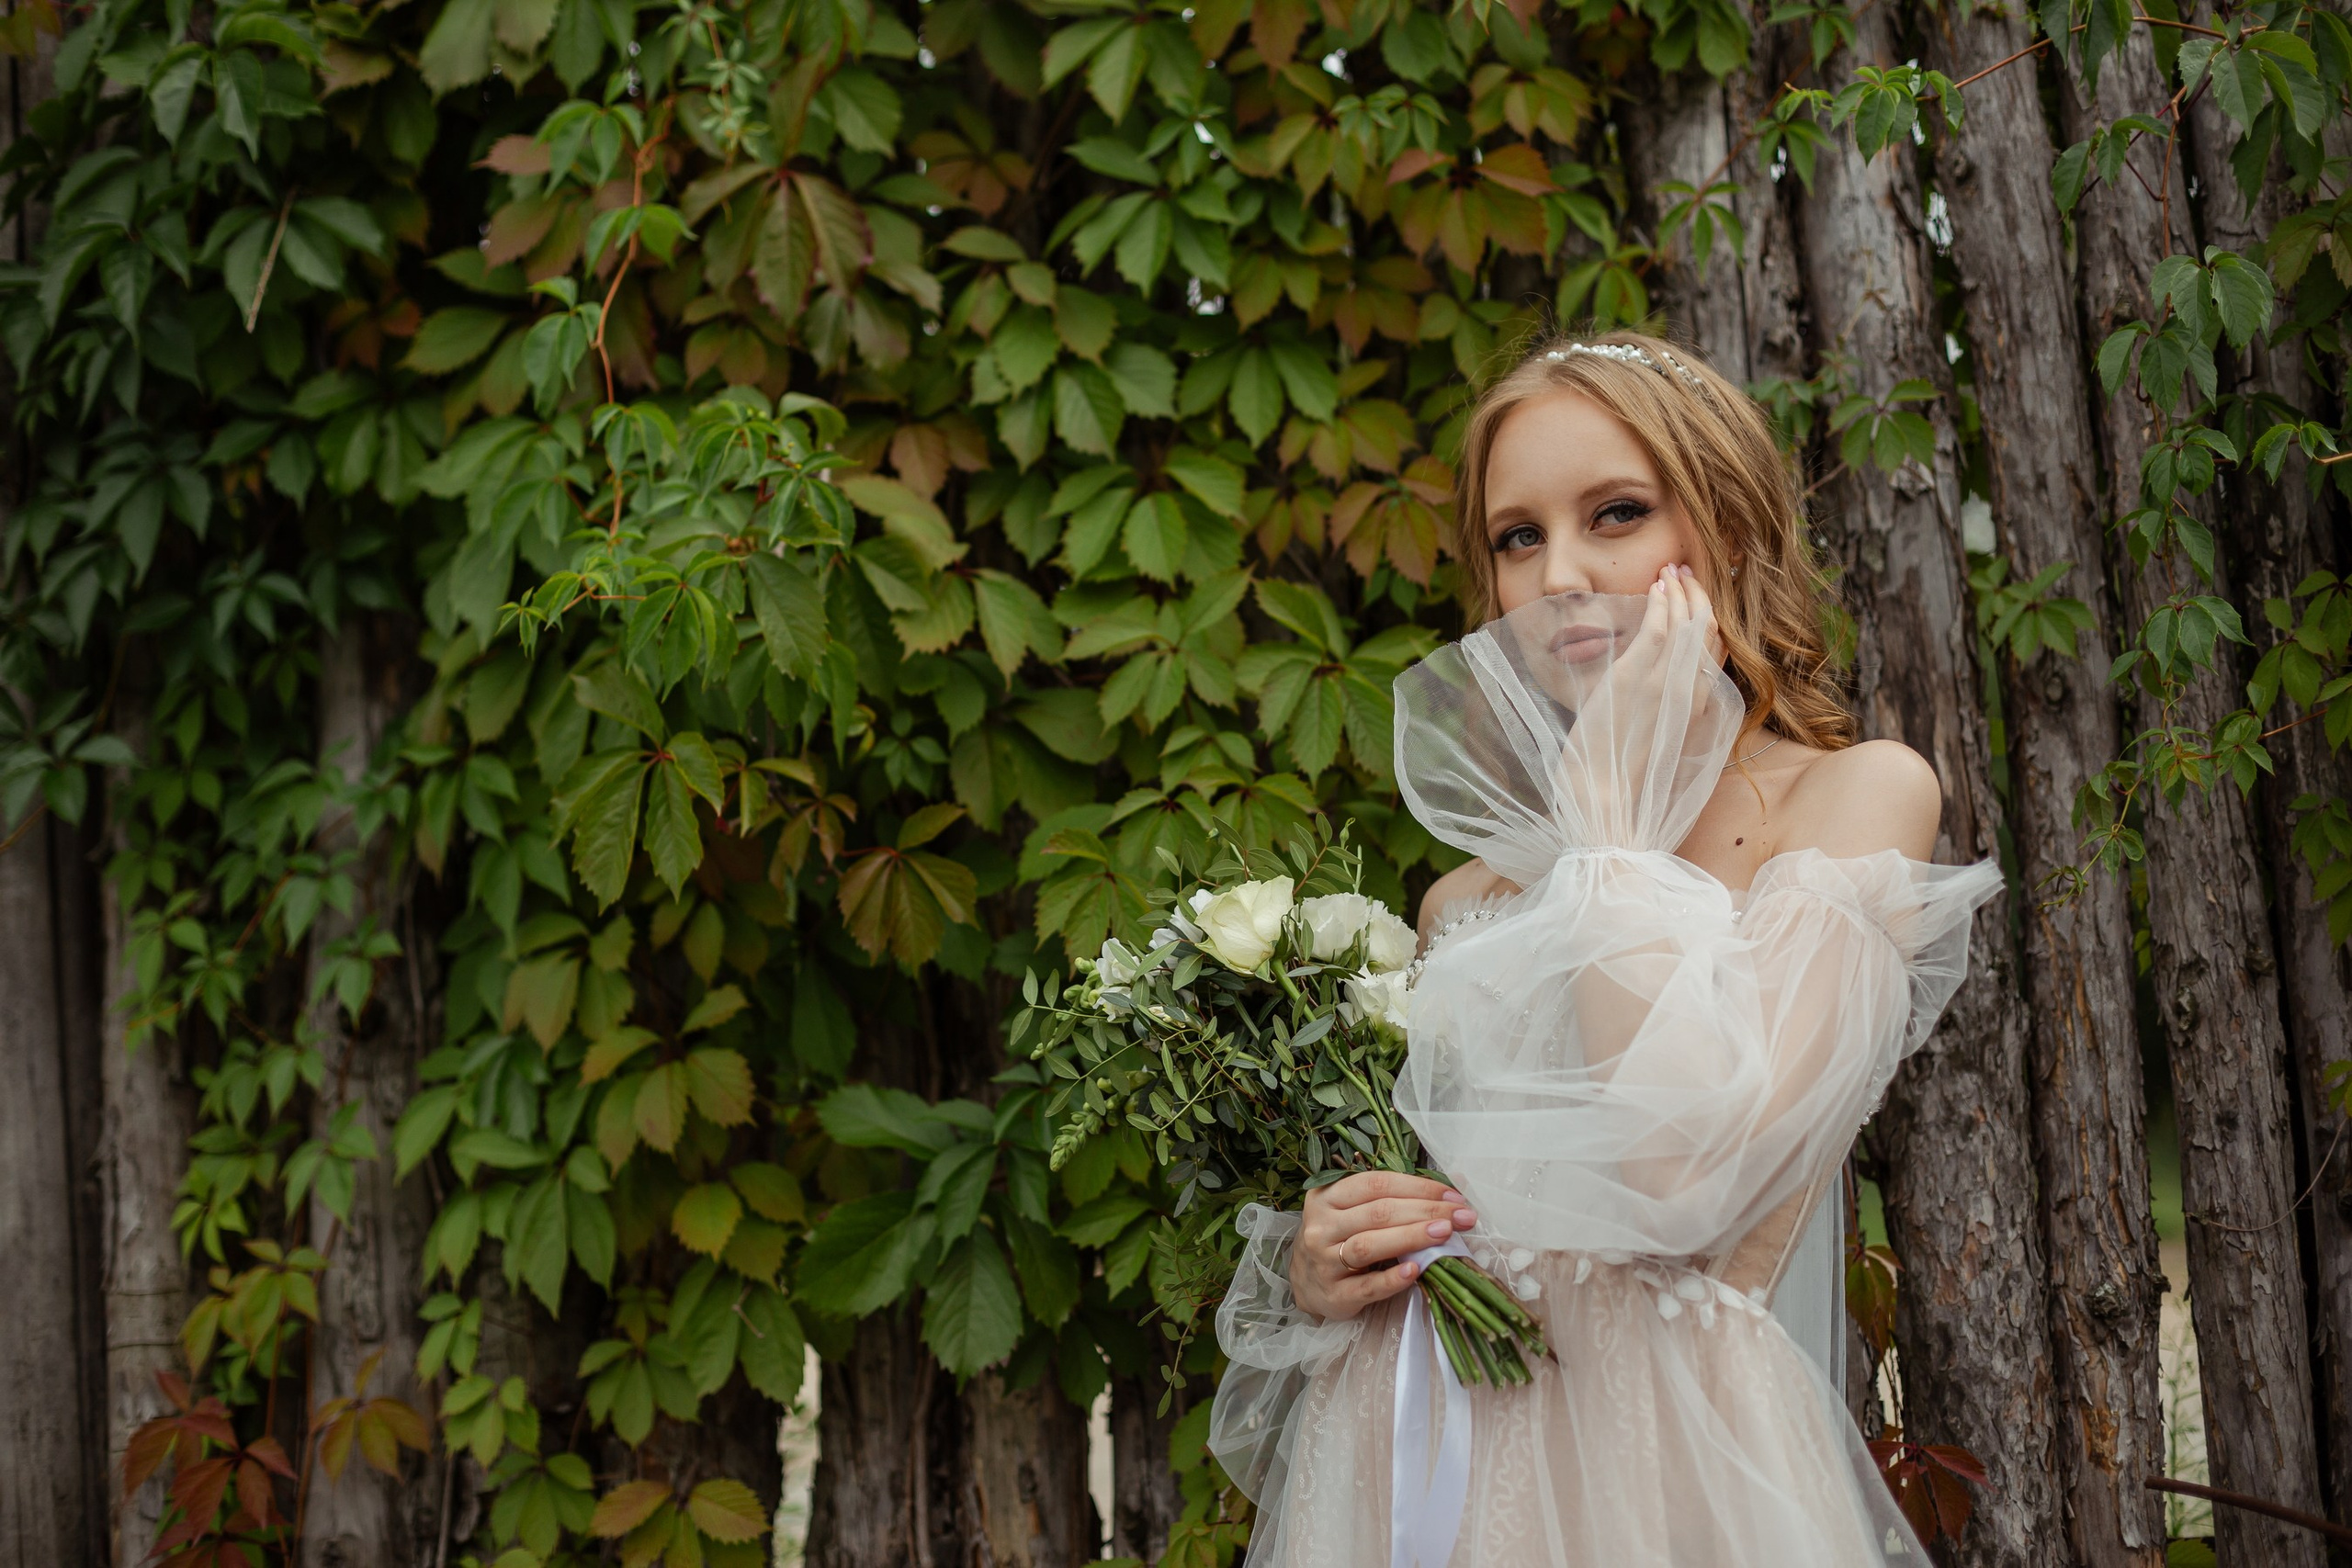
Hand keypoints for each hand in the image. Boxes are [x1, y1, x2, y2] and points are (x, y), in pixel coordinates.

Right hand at [1289, 1171, 1478, 1321]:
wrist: (1306, 1283)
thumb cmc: (1339, 1240)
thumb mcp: (1353, 1212)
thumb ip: (1392, 1199)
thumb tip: (1452, 1190)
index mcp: (1327, 1196)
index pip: (1376, 1184)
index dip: (1418, 1187)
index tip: (1454, 1195)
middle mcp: (1321, 1226)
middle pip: (1377, 1213)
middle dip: (1425, 1211)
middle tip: (1461, 1216)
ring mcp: (1324, 1261)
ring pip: (1369, 1245)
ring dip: (1411, 1237)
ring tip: (1445, 1234)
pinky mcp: (1334, 1294)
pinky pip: (1366, 1286)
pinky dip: (1392, 1279)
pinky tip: (1415, 1271)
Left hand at [1553, 564, 1723, 838]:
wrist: (1604, 797)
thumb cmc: (1625, 775)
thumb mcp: (1663, 738)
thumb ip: (1673, 709)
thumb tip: (1669, 685)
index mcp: (1701, 708)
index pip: (1717, 650)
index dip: (1711, 617)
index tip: (1698, 595)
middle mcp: (1691, 692)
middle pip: (1708, 628)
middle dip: (1698, 594)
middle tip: (1684, 571)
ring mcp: (1664, 683)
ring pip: (1685, 621)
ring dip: (1680, 590)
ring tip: (1670, 571)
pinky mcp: (1634, 678)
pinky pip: (1656, 628)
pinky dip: (1660, 603)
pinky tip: (1655, 588)